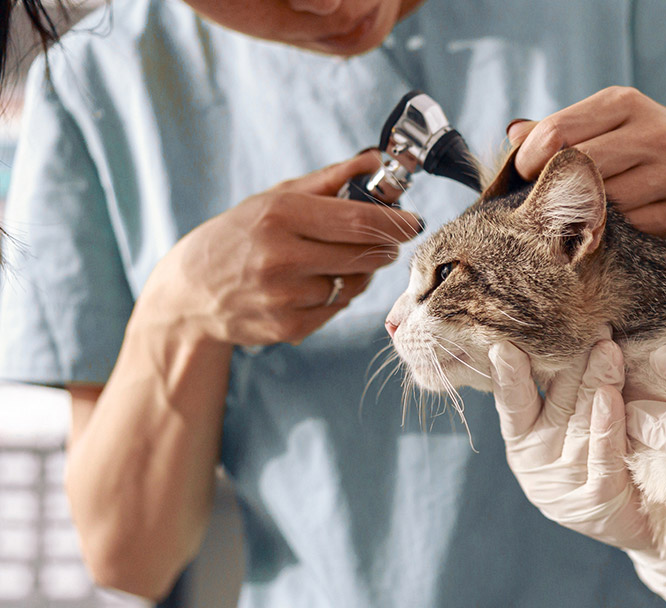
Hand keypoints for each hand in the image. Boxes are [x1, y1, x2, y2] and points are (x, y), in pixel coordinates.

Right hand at [141, 151, 423, 346]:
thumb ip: (329, 179)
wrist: (189, 291)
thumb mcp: (274, 198)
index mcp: (279, 216)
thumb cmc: (239, 235)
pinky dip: (337, 296)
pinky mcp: (288, 327)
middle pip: (364, 255)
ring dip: (359, 273)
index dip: (394, 222)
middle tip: (385, 241)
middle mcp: (281, 257)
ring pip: (355, 285)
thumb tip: (376, 160)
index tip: (414, 221)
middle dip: (384, 247)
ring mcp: (284, 296)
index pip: (358, 221)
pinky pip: (338, 309)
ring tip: (339, 262)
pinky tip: (316, 285)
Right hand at [490, 334, 665, 605]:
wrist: (634, 522)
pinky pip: (604, 456)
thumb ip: (561, 388)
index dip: (507, 375)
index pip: (512, 402)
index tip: (504, 343)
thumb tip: (566, 329)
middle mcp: (539, 460)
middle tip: (582, 321)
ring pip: (580, 423)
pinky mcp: (598, 500)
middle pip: (555, 401)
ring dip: (594, 380)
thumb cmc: (599, 460)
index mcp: (524, 439)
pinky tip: (609, 397)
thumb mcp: (570, 425)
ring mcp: (567, 482)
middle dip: (570, 359)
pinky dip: (606, 426)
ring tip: (605, 346)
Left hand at [506, 87, 665, 239]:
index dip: (530, 158)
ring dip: (582, 214)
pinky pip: (628, 230)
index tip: (524, 174)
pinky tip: (609, 225)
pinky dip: (611, 231)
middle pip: (580, 169)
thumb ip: (558, 127)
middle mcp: (655, 134)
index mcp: (626, 102)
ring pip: (603, 204)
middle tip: (542, 201)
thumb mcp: (605, 121)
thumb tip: (514, 134)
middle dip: (553, 189)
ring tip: (575, 213)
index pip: (559, 132)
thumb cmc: (639, 143)